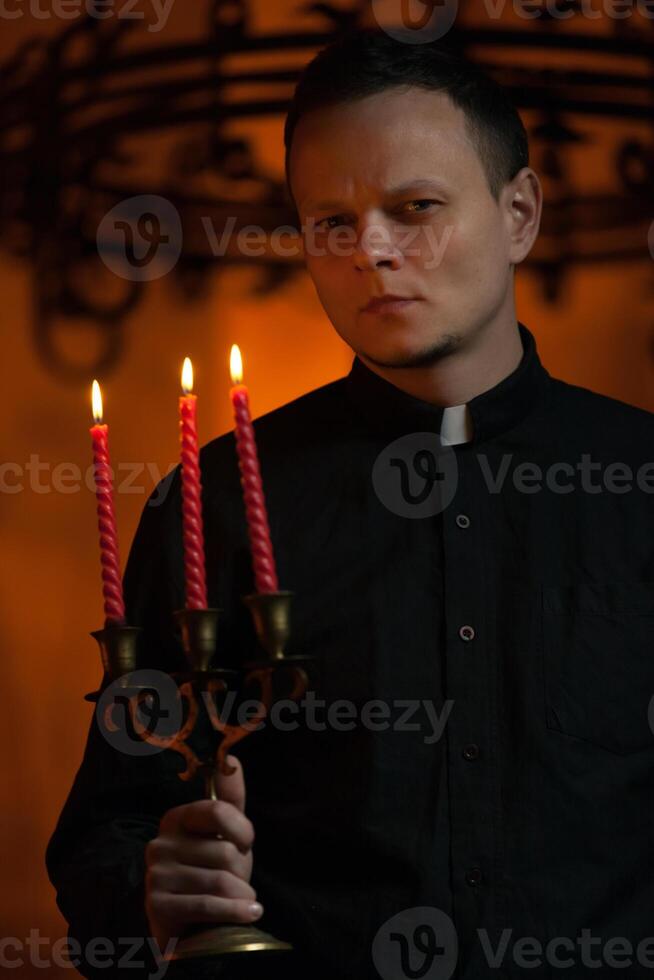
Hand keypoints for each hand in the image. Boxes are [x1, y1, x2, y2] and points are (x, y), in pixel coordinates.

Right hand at [144, 755, 262, 950]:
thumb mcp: (225, 836)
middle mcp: (160, 843)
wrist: (194, 928)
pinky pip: (208, 905)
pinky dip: (236, 912)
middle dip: (242, 871)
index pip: (217, 811)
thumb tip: (233, 759)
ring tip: (240, 901)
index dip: (242, 832)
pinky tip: (250, 913)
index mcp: (176, 819)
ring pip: (220, 880)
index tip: (245, 845)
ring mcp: (156, 875)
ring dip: (241, 896)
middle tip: (238, 882)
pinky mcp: (157, 906)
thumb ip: (230, 799)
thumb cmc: (213, 875)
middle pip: (224, 851)